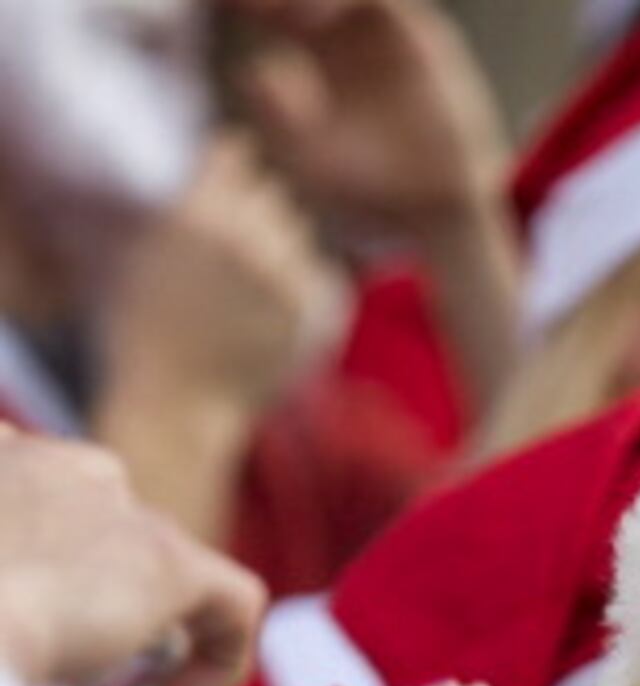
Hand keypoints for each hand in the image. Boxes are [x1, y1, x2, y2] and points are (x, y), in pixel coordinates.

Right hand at [0, 431, 263, 685]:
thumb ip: (2, 593)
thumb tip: (11, 647)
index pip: (25, 494)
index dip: (35, 560)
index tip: (21, 611)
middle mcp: (48, 463)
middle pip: (98, 528)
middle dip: (94, 594)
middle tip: (69, 664)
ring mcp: (111, 506)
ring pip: (160, 565)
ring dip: (148, 631)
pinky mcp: (167, 560)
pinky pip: (231, 601)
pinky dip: (220, 656)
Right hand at [98, 131, 347, 424]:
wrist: (177, 407)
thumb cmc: (147, 329)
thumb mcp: (146, 247)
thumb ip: (188, 199)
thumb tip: (229, 150)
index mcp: (197, 212)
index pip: (235, 151)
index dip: (229, 171)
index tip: (223, 195)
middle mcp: (245, 237)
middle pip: (270, 192)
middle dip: (254, 213)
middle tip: (231, 258)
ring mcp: (283, 274)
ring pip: (296, 230)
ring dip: (279, 249)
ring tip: (248, 290)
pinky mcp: (311, 310)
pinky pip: (320, 270)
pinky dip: (301, 285)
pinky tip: (270, 312)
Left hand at [222, 0, 510, 241]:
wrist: (438, 212)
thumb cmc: (372, 193)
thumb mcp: (310, 161)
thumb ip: (278, 121)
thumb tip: (250, 75)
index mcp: (322, 50)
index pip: (276, 4)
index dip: (248, 0)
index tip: (218, 7)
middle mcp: (354, 31)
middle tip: (241, 4)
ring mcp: (389, 30)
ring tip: (270, 10)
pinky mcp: (422, 36)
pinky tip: (311, 17)